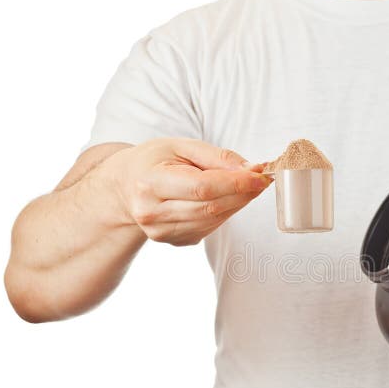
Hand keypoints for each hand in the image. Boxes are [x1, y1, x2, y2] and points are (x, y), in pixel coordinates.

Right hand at [99, 138, 271, 245]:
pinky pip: (211, 227)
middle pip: (211, 207)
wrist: (127, 186)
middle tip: (262, 178)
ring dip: (238, 203)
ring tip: (246, 185)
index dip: (236, 183)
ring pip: (214, 220)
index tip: (261, 175)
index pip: (202, 188)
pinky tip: (225, 198)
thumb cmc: (155, 160)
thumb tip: (252, 170)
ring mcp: (163, 232)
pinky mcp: (176, 241)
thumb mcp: (181, 146)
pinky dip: (225, 212)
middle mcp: (152, 213)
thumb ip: (218, 157)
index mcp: (150, 184)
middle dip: (243, 193)